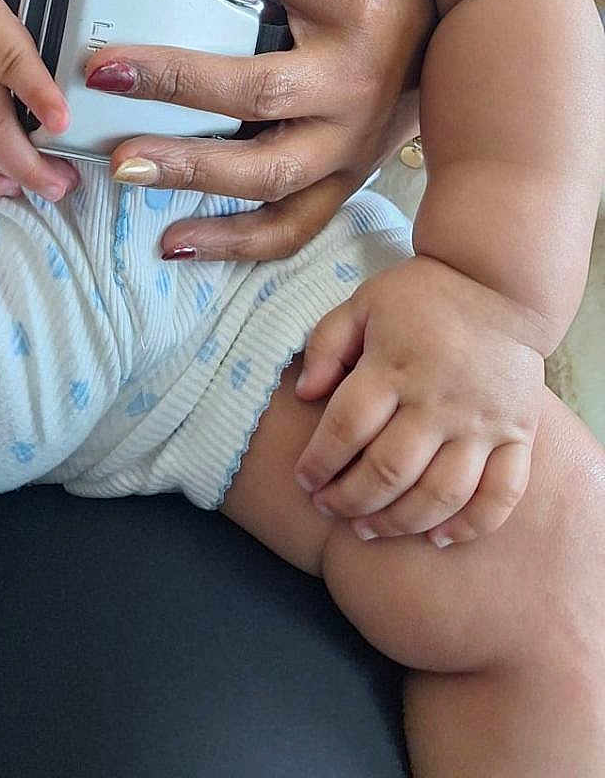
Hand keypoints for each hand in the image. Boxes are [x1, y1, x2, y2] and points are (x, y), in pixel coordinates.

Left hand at [81, 0, 434, 259]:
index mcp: (351, 1)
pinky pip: (289, 227)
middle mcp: (350, 79)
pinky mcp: (343, 181)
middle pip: (254, 89)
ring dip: (191, 171)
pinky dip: (233, 243)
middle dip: (174, 80)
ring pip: (266, 173)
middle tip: (100, 69)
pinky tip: (172, 240)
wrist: (476, 46)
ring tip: (122, 164)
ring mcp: (346, 141)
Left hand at [293, 256, 544, 545]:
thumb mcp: (363, 303)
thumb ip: (327, 344)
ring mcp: (482, 422)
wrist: (500, 283)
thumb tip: (303, 394)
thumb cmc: (422, 296)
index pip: (348, 426)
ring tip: (367, 529)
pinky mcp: (518, 434)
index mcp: (395, 364)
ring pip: (440, 493)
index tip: (304, 480)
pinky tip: (437, 538)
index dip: (320, 461)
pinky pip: (501, 495)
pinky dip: (470, 525)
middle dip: (350, 500)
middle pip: (390, 470)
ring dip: (399, 521)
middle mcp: (439, 400)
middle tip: (328, 509)